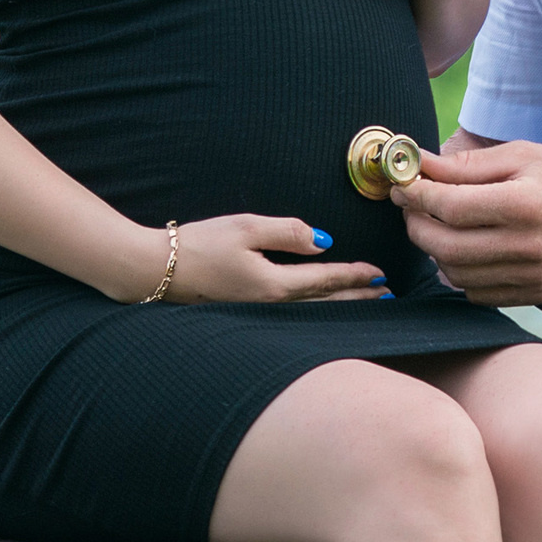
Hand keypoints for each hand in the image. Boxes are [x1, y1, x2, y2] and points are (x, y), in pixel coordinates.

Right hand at [145, 213, 388, 304]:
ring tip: (363, 303)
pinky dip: (314, 309)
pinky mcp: (246, 314)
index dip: (355, 276)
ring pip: (310, 313)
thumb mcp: (246, 227)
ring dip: (339, 306)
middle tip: (386, 296)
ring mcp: (258, 315)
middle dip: (356, 299)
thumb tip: (323, 240)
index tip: (380, 274)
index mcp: (273, 286)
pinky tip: (319, 306)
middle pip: (324, 304)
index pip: (325, 280)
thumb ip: (288, 232)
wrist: (155, 271)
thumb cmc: (200, 245)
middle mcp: (270, 307)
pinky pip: (292, 315)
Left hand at [392, 142, 541, 306]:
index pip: (449, 206)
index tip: (402, 185)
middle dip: (417, 224)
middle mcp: (526, 246)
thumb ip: (468, 165)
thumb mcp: (522, 155)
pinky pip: (477, 294)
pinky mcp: (533, 295)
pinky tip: (465, 249)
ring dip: (435, 250)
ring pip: (455, 274)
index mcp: (523, 204)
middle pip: (444, 245)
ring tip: (438, 225)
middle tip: (412, 206)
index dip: (417, 195)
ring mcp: (530, 276)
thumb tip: (420, 164)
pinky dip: (460, 274)